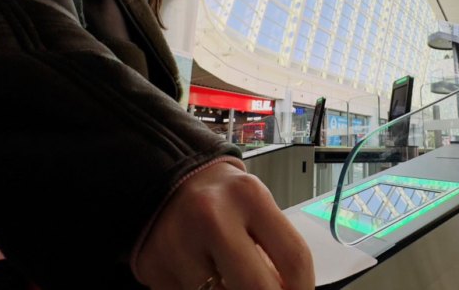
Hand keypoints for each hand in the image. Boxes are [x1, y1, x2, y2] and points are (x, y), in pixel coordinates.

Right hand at [135, 162, 314, 289]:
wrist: (169, 180)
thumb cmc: (223, 198)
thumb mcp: (257, 208)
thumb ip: (276, 249)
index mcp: (249, 196)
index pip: (294, 257)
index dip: (304, 288)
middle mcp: (213, 218)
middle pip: (258, 288)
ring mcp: (180, 245)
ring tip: (235, 282)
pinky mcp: (155, 267)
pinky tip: (208, 281)